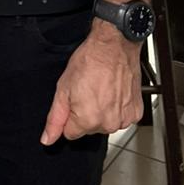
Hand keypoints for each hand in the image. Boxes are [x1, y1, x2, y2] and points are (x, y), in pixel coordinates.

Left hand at [41, 20, 142, 143]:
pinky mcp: (136, 112)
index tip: (75, 98)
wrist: (114, 45)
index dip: (70, 115)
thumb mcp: (63, 88)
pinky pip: (122, 117)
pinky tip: (115, 91)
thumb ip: (55, 118)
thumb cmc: (90, 61)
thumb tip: (47, 139)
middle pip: (89, 129)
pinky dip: (118, 107)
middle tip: (89, 90)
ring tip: (102, 89)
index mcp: (87, 120)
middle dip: (86, 113)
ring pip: (106, 123)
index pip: (71, 133)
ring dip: (104, 111)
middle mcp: (107, 124)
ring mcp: (124, 119)